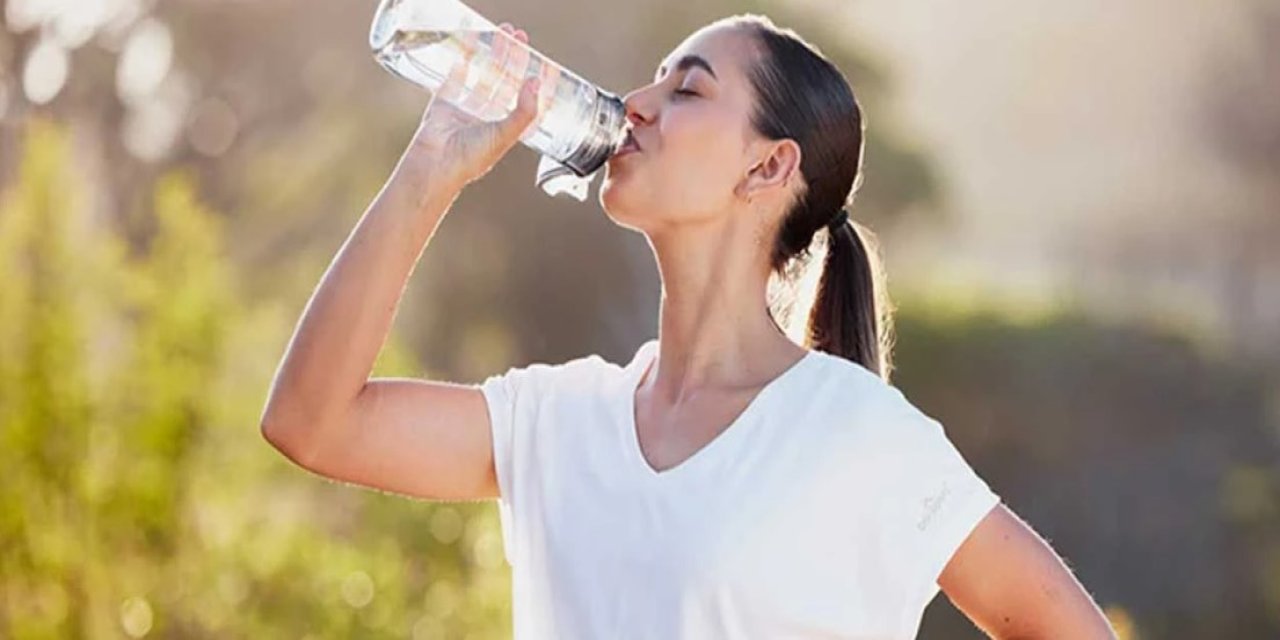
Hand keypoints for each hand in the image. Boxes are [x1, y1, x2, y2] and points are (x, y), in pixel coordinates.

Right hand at [405, 23, 550, 188]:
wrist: (435, 163)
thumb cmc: (471, 158)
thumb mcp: (506, 136)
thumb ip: (524, 111)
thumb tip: (535, 83)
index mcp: (504, 129)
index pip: (526, 102)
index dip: (536, 84)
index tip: (546, 66)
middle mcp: (487, 118)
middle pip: (505, 82)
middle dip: (514, 59)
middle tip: (520, 38)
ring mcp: (465, 109)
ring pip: (483, 75)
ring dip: (493, 55)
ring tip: (502, 34)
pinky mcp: (445, 102)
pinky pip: (455, 77)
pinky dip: (463, 62)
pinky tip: (471, 48)